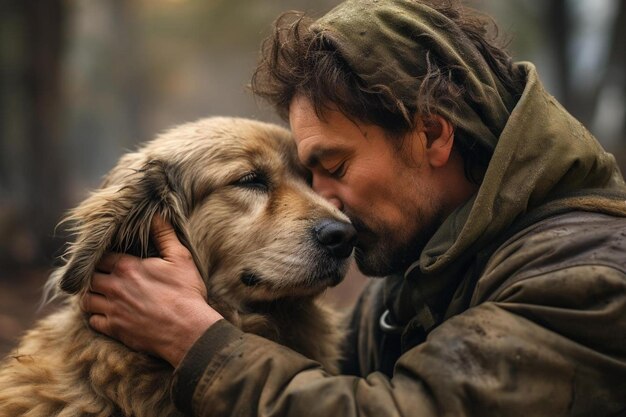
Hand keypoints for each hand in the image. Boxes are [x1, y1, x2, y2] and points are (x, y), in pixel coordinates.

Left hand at [81, 214, 222, 366]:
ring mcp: (112, 309)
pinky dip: (96, 317)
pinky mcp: (115, 329)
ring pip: (86, 300)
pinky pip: (93, 321)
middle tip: (102, 276)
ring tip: (99, 294)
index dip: (103, 257)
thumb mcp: (180, 258)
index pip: (101, 258)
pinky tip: (106, 314)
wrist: (188, 329)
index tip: (109, 259)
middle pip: (89, 278)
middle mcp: (114, 287)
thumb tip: (156, 215)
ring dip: (91, 296)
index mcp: (127, 267)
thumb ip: (165, 235)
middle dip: (93, 276)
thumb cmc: (185, 292)